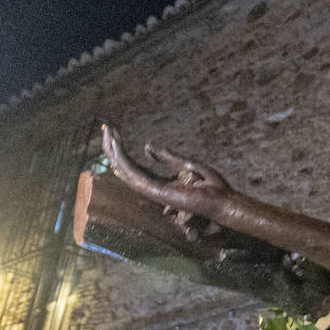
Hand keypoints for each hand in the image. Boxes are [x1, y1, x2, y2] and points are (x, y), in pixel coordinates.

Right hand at [102, 125, 237, 227]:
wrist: (223, 200)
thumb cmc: (211, 186)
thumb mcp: (187, 165)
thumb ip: (167, 157)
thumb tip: (146, 146)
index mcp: (160, 183)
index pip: (134, 167)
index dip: (122, 151)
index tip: (115, 133)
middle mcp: (153, 189)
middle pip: (126, 168)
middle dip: (114, 149)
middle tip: (106, 129)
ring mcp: (154, 192)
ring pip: (126, 172)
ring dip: (114, 152)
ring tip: (107, 134)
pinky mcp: (158, 193)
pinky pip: (135, 176)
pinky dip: (124, 161)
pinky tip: (117, 146)